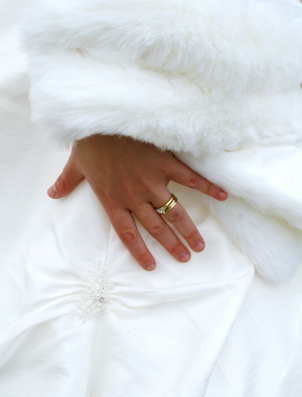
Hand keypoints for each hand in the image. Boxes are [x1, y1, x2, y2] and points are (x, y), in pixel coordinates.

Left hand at [47, 134, 226, 270]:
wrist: (101, 116)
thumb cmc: (89, 141)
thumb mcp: (75, 165)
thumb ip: (66, 183)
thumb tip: (51, 194)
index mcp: (112, 199)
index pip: (128, 233)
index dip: (140, 251)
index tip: (152, 266)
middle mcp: (134, 196)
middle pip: (156, 227)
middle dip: (172, 245)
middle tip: (185, 258)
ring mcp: (152, 180)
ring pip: (174, 211)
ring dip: (188, 229)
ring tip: (200, 245)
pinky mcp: (165, 162)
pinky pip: (189, 178)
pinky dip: (207, 187)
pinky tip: (222, 196)